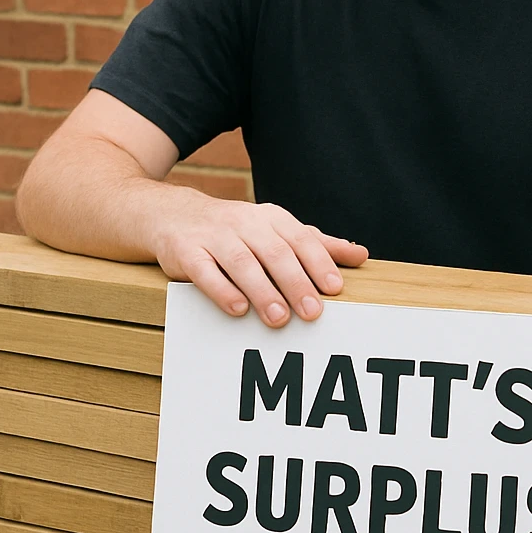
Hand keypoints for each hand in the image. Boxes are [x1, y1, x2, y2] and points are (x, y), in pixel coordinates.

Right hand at [149, 192, 367, 326]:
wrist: (171, 214)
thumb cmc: (235, 230)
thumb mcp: (276, 231)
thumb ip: (316, 245)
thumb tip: (360, 255)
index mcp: (271, 218)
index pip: (300, 239)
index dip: (318, 262)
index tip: (334, 288)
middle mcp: (244, 223)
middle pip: (275, 253)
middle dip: (295, 283)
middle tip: (313, 312)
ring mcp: (213, 236)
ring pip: (242, 263)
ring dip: (263, 291)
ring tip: (280, 318)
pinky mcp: (186, 252)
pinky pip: (205, 271)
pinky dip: (222, 290)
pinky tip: (238, 309)